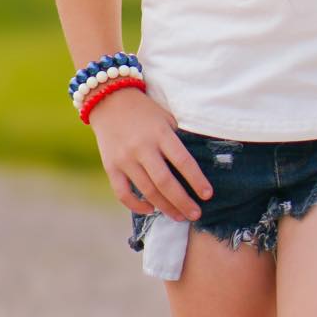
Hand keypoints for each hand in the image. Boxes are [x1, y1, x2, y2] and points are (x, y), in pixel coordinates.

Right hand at [89, 86, 213, 222]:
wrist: (108, 100)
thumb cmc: (145, 111)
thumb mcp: (166, 118)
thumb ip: (179, 139)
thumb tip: (197, 166)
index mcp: (161, 134)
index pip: (183, 162)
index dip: (197, 180)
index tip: (208, 195)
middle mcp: (142, 148)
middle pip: (165, 182)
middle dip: (183, 202)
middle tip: (196, 215)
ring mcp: (125, 159)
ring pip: (147, 191)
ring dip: (165, 207)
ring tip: (179, 217)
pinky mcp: (111, 167)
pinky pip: (123, 193)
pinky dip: (136, 205)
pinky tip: (150, 209)